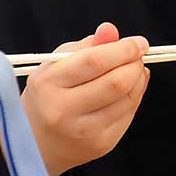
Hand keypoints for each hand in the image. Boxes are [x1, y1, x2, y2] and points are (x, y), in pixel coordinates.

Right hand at [20, 22, 148, 175]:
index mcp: (49, 84)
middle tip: (138, 53)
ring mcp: (84, 131)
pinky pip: (128, 114)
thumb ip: (85, 46)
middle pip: (116, 82)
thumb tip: (111, 30)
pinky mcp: (101, 144)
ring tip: (134, 68)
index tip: (138, 42)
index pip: (94, 62)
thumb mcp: (55, 64)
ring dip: (138, 78)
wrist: (36, 143)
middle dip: (134, 63)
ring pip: (127, 99)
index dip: (123, 49)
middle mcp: (64, 111)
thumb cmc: (47, 95)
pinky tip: (130, 87)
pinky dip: (135, 95)